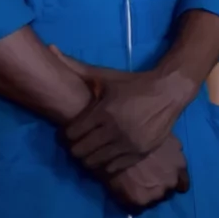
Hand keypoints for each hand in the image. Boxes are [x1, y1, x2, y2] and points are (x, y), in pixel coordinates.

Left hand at [57, 52, 195, 176]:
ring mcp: (128, 144)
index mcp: (104, 111)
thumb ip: (76, 66)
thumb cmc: (133, 84)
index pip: (72, 133)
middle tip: (79, 142)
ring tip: (92, 149)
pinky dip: (106, 164)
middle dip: (76, 147)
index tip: (69, 131)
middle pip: (81, 151)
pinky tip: (107, 154)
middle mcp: (115, 130)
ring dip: (89, 157)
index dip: (67, 134)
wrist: (168, 92)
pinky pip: (113, 168)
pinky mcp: (140, 154)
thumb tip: (50, 49)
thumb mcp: (104, 75)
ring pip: (95, 162)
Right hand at [105, 134, 190, 212]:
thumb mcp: (163, 136)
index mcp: (179, 165)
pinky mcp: (140, 200)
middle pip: (166, 191)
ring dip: (146, 193)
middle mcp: (171, 181)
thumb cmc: (140, 131)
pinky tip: (124, 191)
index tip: (164, 180)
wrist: (117, 140)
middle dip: (158, 185)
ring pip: (152, 199)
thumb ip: (171, 150)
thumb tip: (172, 155)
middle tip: (144, 178)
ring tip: (132, 184)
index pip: (182, 183)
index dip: (174, 181)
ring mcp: (156, 193)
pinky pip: (136, 206)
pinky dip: (132, 201)